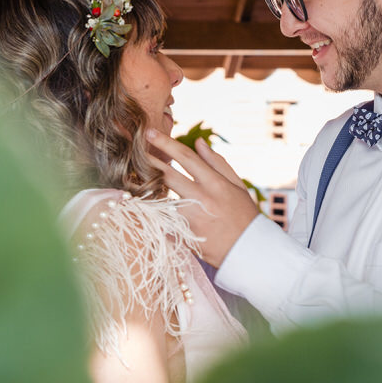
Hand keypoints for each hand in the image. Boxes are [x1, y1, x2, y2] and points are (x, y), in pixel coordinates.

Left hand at [145, 129, 259, 265]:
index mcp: (216, 184)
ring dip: (152, 189)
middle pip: (167, 175)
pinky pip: (165, 219)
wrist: (247, 250)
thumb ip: (217, 163)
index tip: (150, 132)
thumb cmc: (243, 215)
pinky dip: (159, 213)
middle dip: (148, 161)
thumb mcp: (237, 185)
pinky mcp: (183, 234)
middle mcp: (202, 199)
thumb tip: (199, 142)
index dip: (166, 143)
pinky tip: (153, 208)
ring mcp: (191, 218)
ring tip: (142, 181)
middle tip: (134, 151)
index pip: (186, 158)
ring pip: (163, 197)